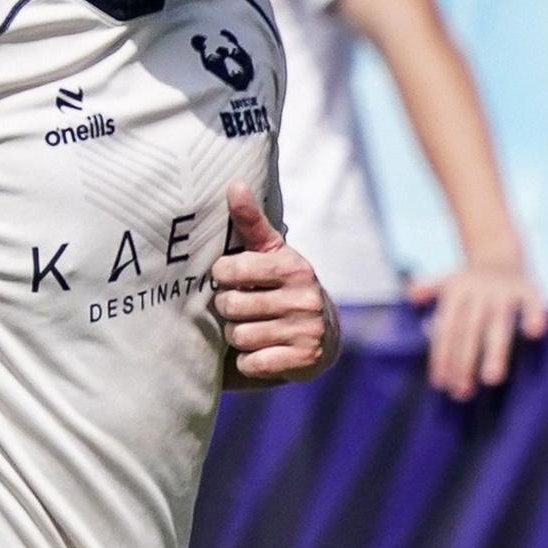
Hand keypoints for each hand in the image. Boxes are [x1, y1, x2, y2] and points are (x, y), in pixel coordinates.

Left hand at [213, 186, 339, 382]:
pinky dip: (250, 362)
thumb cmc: (284, 286)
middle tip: (245, 308)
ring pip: (239, 336)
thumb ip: (251, 222)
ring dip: (239, 337)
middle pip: (230, 305)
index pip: (229, 269)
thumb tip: (234, 183)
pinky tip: (263, 352)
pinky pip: (253, 363)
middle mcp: (304, 297)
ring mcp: (306, 330)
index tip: (235, 279)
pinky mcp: (304, 360)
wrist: (324, 334)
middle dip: (230, 310)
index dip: (224, 277)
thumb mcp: (272, 253)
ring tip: (254, 330)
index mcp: (294, 266)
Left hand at [409, 259, 547, 400]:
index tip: (441, 384)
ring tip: (492, 380)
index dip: (442, 356)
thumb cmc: (470, 278)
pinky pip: (532, 303)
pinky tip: (535, 334)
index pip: (447, 329)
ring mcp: (504, 291)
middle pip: (469, 331)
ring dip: (495, 352)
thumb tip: (412, 295)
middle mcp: (479, 291)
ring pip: (498, 325)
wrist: (499, 248)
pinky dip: (534, 316)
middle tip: (462, 392)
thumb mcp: (447, 280)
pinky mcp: (527, 288)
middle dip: (464, 362)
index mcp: (457, 291)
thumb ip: (429, 290)